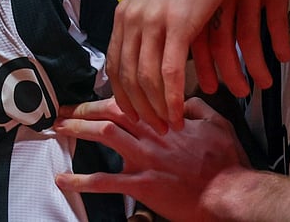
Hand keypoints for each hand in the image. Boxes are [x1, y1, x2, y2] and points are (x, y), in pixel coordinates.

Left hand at [54, 98, 249, 221]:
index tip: (90, 101)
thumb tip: (181, 97)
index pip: (128, 100)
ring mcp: (145, 158)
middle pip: (109, 112)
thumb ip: (196, 107)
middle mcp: (151, 134)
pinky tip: (63, 180)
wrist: (231, 192)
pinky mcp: (143, 184)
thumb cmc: (226, 163)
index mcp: (165, 119)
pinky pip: (106, 181)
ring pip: (103, 135)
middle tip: (62, 110)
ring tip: (58, 128)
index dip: (104, 98)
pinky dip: (81, 181)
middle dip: (81, 109)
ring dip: (77, 130)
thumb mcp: (217, 124)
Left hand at [107, 0, 289, 131]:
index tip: (136, 112)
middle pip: (125, 75)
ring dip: (155, 108)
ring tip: (167, 127)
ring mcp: (151, 21)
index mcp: (125, 11)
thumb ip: (156, 20)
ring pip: (144, 78)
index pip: (115, 62)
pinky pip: (168, 72)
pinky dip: (172, 98)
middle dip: (137, 106)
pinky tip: (180, 114)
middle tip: (151, 128)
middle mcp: (131, 17)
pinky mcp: (177, 25)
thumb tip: (155, 45)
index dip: (123, 92)